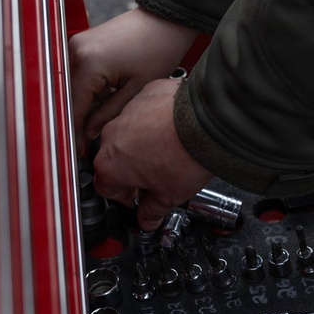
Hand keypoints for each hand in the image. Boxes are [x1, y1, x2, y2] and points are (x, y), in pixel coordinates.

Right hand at [69, 7, 198, 148]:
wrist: (166, 20)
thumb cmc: (158, 49)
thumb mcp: (136, 90)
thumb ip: (109, 113)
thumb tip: (89, 133)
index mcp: (88, 63)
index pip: (74, 107)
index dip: (76, 133)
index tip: (79, 152)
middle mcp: (74, 51)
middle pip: (68, 97)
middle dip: (77, 121)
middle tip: (87, 146)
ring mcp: (75, 45)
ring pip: (71, 87)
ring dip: (82, 106)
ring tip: (98, 125)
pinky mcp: (82, 44)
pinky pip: (78, 74)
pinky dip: (88, 90)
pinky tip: (103, 102)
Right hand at [93, 78, 211, 231]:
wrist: (206, 121)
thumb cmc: (184, 155)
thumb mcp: (169, 195)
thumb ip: (152, 211)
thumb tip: (147, 220)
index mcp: (110, 166)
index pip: (107, 189)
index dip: (126, 198)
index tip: (141, 199)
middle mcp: (111, 136)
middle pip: (117, 159)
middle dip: (135, 170)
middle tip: (159, 176)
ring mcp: (127, 111)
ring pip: (130, 133)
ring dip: (145, 143)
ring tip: (171, 151)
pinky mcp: (145, 94)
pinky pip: (146, 111)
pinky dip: (157, 120)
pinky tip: (175, 130)